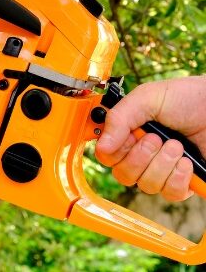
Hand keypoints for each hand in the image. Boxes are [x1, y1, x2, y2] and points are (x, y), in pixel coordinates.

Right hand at [95, 76, 205, 200]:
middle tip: (156, 139)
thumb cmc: (188, 97)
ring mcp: (161, 167)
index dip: (114, 150)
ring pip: (146, 185)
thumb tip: (103, 146)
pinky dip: (177, 178)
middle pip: (123, 174)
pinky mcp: (181, 181)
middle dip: (141, 157)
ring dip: (162, 165)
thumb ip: (119, 118)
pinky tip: (186, 162)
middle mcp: (142, 151)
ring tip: (177, 146)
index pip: (107, 155)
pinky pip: (170, 194)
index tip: (129, 137)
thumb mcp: (148, 98)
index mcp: (129, 131)